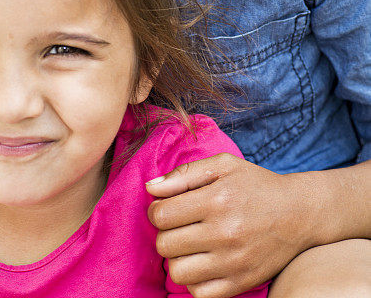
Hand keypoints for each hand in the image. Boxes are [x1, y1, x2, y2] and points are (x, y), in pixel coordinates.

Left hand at [146, 153, 313, 297]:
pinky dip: (194, 280)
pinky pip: (199, 294)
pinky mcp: (241, 283)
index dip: (156, 210)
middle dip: (165, 233)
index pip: (161, 215)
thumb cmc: (256, 185)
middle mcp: (224, 232)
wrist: (299, 213)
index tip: (166, 207)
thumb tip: (150, 187)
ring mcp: (233, 261)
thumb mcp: (223, 165)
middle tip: (179, 226)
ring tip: (189, 245)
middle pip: (165, 244)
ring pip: (177, 272)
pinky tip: (202, 262)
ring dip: (177, 258)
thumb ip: (184, 173)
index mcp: (216, 199)